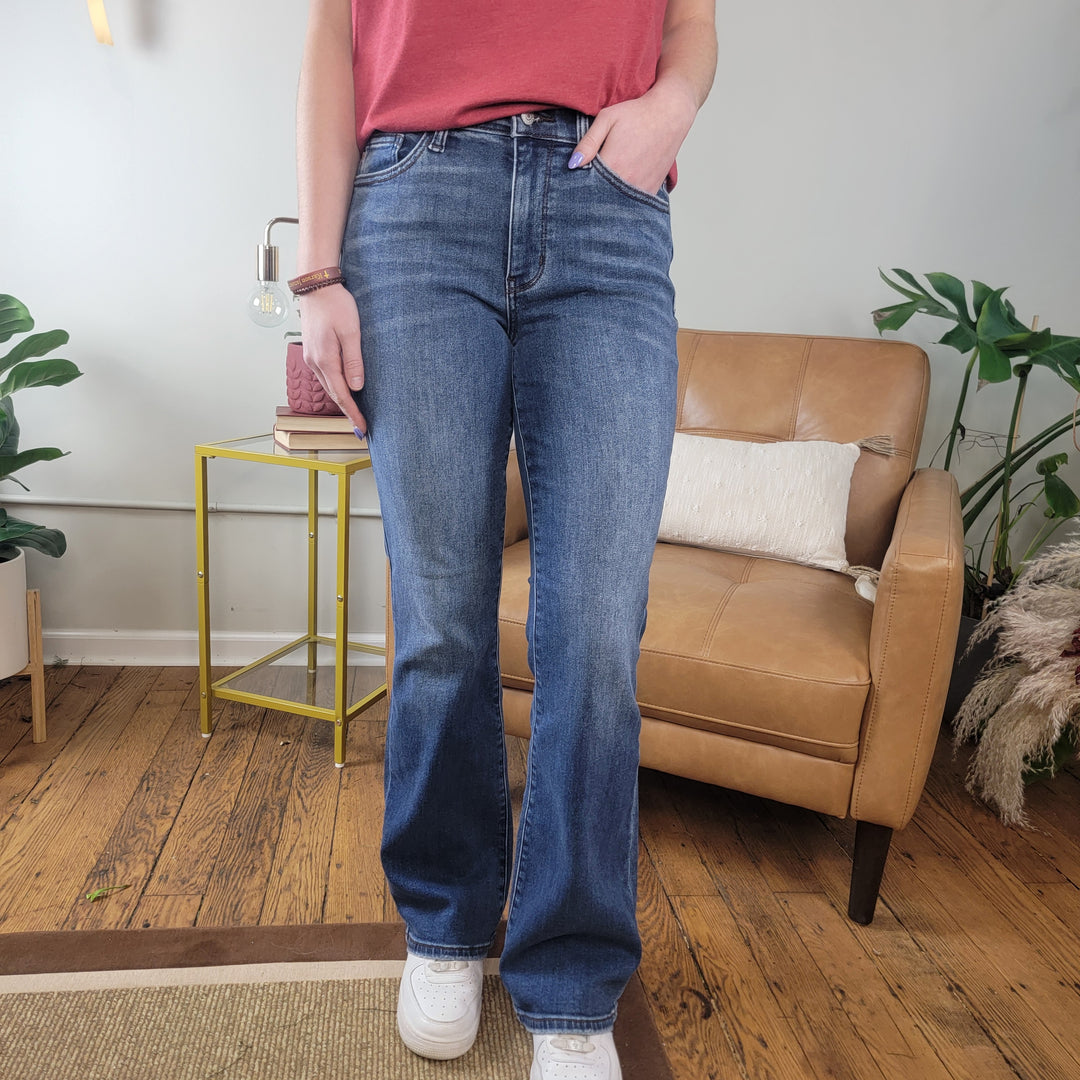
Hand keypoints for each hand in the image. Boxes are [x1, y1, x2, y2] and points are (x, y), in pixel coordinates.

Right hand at [297, 284, 367, 436]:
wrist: (316, 286)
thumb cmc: (335, 305)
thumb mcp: (351, 332)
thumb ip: (354, 361)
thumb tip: (357, 387)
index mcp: (325, 359)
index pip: (342, 394)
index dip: (353, 413)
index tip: (362, 428)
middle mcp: (315, 362)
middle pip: (333, 394)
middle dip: (348, 411)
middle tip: (362, 427)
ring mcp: (312, 357)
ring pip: (328, 385)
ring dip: (342, 400)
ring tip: (355, 413)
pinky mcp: (313, 351)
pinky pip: (325, 375)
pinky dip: (335, 387)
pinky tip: (344, 390)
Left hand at [569, 82, 697, 194]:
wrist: (670, 113)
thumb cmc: (637, 113)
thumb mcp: (607, 119)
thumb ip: (588, 142)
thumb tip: (572, 164)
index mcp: (613, 163)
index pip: (586, 184)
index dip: (579, 184)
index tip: (576, 181)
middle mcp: (627, 179)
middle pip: (601, 197)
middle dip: (592, 194)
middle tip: (586, 189)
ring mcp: (641, 187)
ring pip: (617, 203)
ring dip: (609, 199)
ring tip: (606, 187)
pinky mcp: (651, 190)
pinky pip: (633, 203)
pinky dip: (624, 200)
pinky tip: (619, 190)